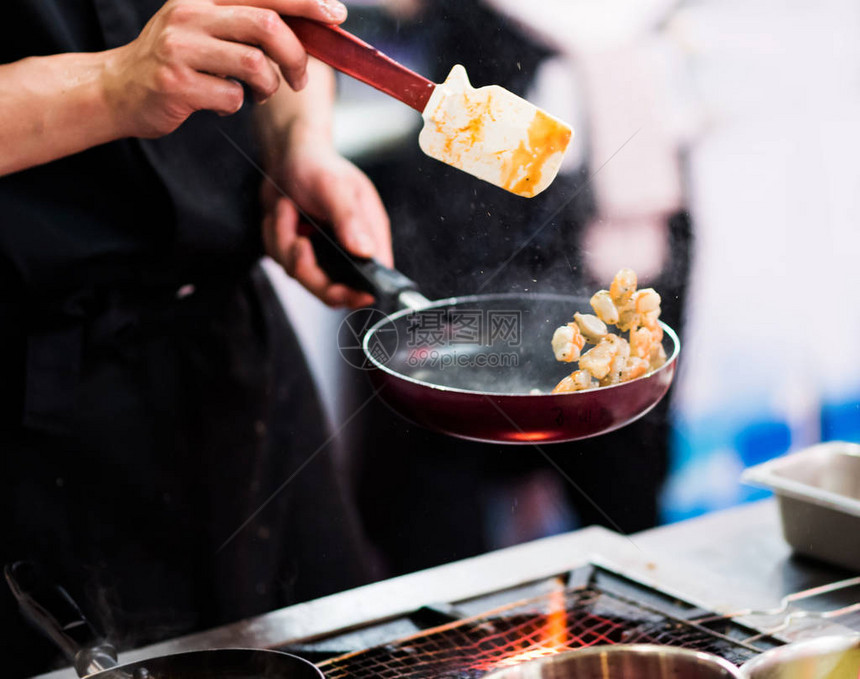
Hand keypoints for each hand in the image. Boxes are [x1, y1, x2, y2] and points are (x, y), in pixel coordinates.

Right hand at [101, 0, 348, 137]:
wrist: (117, 90)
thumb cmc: (173, 63)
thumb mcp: (203, 29)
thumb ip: (243, 25)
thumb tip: (302, 30)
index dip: (305, 2)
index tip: (336, 14)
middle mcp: (191, 14)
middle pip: (266, 24)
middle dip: (295, 55)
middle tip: (298, 78)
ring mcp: (181, 49)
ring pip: (255, 64)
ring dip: (269, 86)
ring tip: (258, 94)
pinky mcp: (176, 84)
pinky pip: (232, 97)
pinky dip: (237, 106)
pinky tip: (221, 104)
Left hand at [261, 127, 392, 308]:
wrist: (286, 156)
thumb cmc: (317, 165)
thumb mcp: (334, 187)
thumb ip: (349, 220)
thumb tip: (366, 251)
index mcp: (369, 235)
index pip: (373, 279)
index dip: (360, 293)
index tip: (348, 292)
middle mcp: (349, 250)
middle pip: (332, 290)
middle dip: (308, 268)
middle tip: (298, 241)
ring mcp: (323, 254)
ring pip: (299, 275)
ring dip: (284, 241)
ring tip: (288, 209)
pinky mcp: (299, 253)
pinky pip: (281, 261)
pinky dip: (274, 236)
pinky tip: (282, 213)